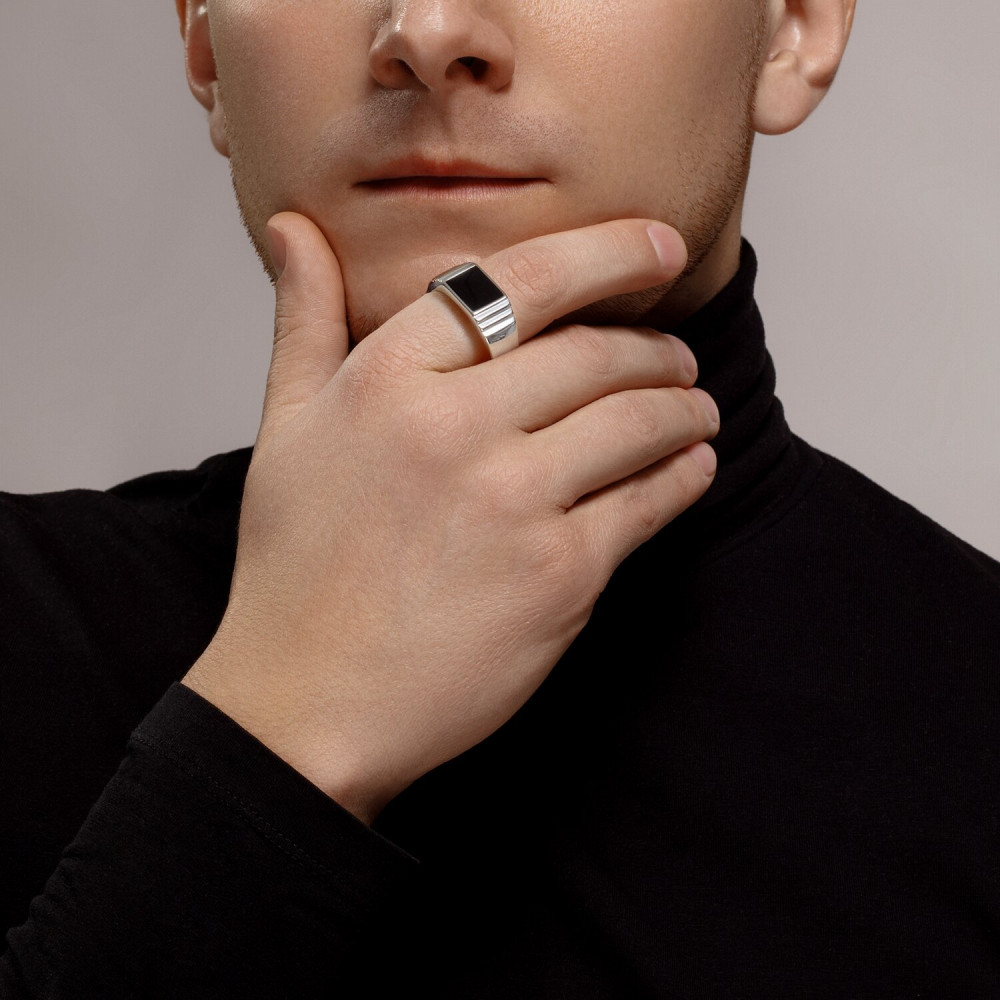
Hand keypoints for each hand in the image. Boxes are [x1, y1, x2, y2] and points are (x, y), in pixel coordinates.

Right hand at [183, 213, 718, 823]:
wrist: (307, 702)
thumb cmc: (295, 568)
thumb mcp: (286, 428)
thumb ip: (305, 318)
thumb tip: (296, 229)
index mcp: (386, 378)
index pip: (520, 280)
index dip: (605, 252)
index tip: (654, 246)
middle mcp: (453, 426)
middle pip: (595, 352)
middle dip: (655, 347)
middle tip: (675, 355)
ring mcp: (512, 500)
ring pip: (638, 419)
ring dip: (683, 405)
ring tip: (694, 407)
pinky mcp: (559, 574)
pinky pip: (650, 501)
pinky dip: (684, 473)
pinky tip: (691, 465)